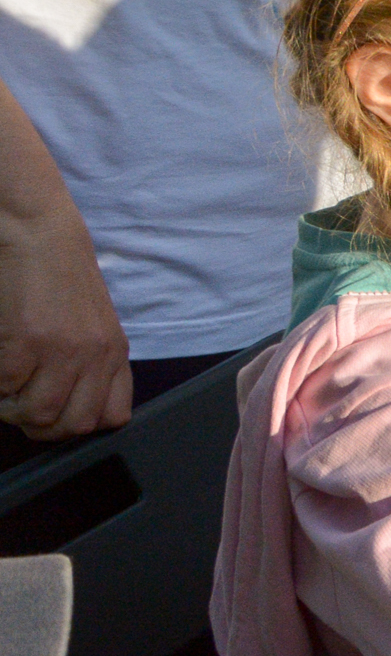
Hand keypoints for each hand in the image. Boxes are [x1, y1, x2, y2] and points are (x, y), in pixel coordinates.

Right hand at [0, 193, 130, 440]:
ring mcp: (64, 350)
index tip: (53, 410)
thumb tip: (68, 406)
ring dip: (11, 408)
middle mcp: (96, 355)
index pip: (112, 417)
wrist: (36, 230)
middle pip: (74, 426)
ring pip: (38, 416)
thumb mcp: (91, 321)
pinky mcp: (28, 341)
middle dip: (39, 424)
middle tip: (17, 402)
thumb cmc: (55, 274)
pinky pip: (6, 388)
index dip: (77, 422)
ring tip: (4, 385)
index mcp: (114, 351)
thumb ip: (90, 363)